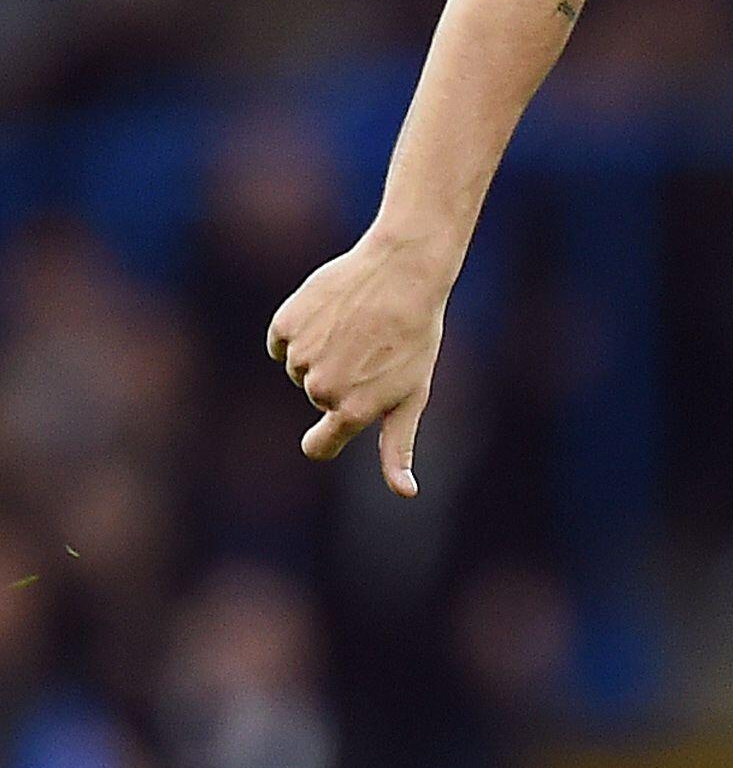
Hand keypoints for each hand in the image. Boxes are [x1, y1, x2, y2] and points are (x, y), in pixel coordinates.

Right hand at [265, 228, 449, 497]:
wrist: (403, 274)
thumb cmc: (415, 339)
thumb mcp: (412, 396)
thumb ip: (398, 448)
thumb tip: (405, 493)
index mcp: (352, 412)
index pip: (320, 445)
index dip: (324, 440)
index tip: (326, 435)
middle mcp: (321, 389)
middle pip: (317, 397)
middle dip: (339, 380)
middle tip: (371, 351)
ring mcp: (301, 357)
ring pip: (299, 367)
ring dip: (321, 352)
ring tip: (355, 329)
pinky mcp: (286, 325)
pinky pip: (283, 340)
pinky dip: (300, 329)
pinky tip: (330, 313)